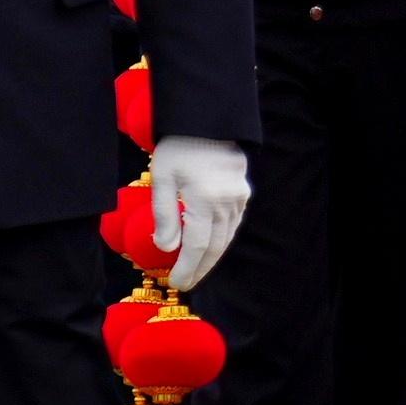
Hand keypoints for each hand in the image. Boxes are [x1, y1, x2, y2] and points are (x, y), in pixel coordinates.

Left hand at [147, 134, 250, 290]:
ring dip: (212, 257)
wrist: (208, 121)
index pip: (196, 245)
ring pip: (226, 237)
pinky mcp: (242, 192)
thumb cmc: (180, 147)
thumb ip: (164, 214)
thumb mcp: (163, 178)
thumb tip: (165, 248)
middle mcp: (226, 202)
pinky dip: (221, 240)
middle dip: (200, 268)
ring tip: (197, 270)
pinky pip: (233, 224)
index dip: (187, 267)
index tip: (176, 281)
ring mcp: (238, 197)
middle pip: (214, 246)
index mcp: (205, 199)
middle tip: (186, 283)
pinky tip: (211, 246)